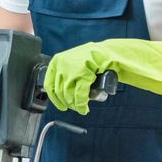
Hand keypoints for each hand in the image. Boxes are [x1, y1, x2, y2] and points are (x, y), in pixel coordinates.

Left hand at [43, 38, 161, 113]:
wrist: (111, 53)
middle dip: (67, 103)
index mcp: (57, 61)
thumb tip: (56, 93)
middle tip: (76, 108)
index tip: (61, 105)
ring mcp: (72, 68)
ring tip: (82, 108)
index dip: (54, 98)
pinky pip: (79, 95)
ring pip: (69, 95)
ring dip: (75, 105)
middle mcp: (62, 64)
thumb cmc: (93, 60)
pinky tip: (85, 108)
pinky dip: (82, 104)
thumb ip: (65, 75)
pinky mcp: (83, 73)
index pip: (49, 84)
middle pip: (60, 91)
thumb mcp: (74, 65)